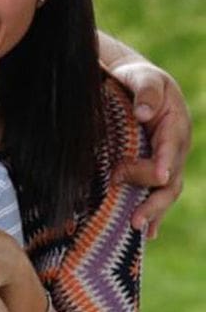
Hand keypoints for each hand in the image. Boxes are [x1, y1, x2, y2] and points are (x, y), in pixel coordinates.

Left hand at [108, 59, 190, 237]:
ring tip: (139, 228)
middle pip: (170, 178)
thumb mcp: (142, 77)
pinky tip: (147, 234)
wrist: (135, 87)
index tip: (158, 176)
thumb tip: (145, 112)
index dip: (164, 162)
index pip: (170, 147)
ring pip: (166, 191)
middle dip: (155, 198)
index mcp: (175, 125)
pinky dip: (154, 214)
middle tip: (135, 217)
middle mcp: (175, 149)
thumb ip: (146, 91)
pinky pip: (157, 194)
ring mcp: (167, 162)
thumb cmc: (138, 81)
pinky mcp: (154, 171)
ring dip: (154, 212)